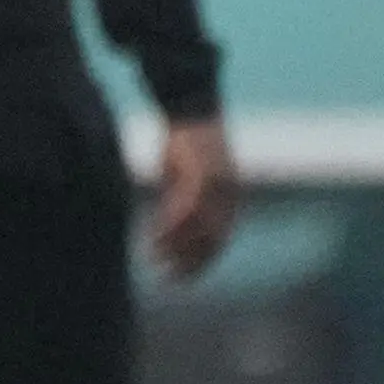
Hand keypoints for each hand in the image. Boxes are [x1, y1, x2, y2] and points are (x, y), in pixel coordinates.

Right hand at [152, 115, 241, 278]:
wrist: (191, 103)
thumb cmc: (183, 140)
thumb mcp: (180, 175)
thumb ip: (177, 199)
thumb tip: (164, 224)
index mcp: (228, 199)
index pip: (218, 241)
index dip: (200, 262)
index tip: (180, 278)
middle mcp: (229, 197)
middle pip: (213, 242)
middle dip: (191, 263)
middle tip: (169, 280)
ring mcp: (219, 187)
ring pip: (200, 230)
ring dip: (177, 248)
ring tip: (155, 261)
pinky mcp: (203, 175)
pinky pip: (188, 210)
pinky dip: (171, 226)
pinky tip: (154, 236)